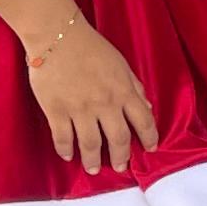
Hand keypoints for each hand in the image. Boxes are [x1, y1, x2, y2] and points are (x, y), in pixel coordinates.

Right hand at [26, 19, 159, 172]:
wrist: (57, 35)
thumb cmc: (91, 48)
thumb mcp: (122, 64)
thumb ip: (135, 88)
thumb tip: (148, 109)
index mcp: (123, 91)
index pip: (143, 121)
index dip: (149, 138)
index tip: (150, 149)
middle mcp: (104, 103)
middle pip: (118, 138)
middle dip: (122, 156)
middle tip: (121, 168)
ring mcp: (79, 108)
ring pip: (90, 144)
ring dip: (93, 160)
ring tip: (94, 169)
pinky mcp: (56, 110)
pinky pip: (63, 137)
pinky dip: (66, 149)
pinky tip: (68, 156)